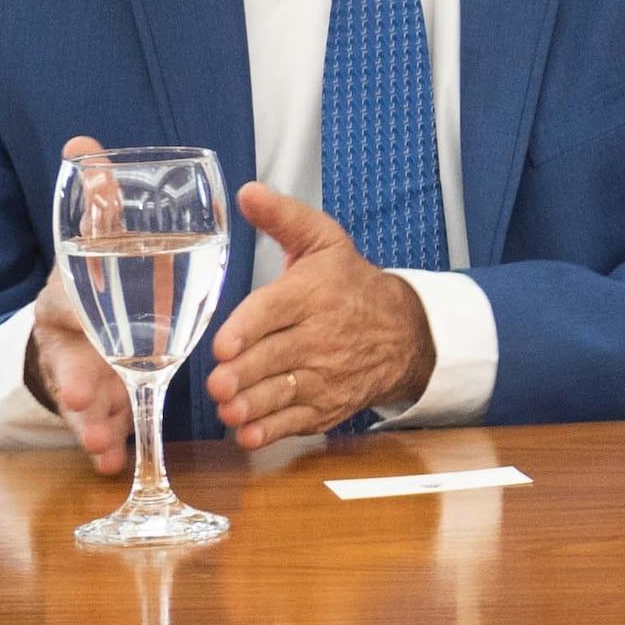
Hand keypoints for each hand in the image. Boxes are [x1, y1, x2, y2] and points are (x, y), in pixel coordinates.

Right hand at [20, 140, 133, 473]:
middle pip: (67, 364)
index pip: (63, 307)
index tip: (77, 360)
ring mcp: (79, 368)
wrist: (79, 308)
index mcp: (67, 294)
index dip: (71, 328)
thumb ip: (95, 197)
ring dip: (93, 423)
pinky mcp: (97, 392)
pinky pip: (101, 415)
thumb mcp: (97, 234)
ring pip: (82, 399)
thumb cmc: (97, 268)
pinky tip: (114, 460)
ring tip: (103, 448)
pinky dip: (108, 435)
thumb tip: (81, 142)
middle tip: (84, 406)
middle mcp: (66, 336)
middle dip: (75, 388)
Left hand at [203, 183, 437, 447]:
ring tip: (229, 408)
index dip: (249, 328)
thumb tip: (247, 191)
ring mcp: (325, 375)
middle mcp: (320, 336)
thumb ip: (282, 218)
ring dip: (253, 405)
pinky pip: (296, 423)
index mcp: (313, 292)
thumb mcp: (323, 242)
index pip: (277, 309)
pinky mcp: (326, 406)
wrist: (406, 332)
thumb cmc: (350, 284)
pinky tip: (247, 432)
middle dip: (244, 374)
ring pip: (283, 394)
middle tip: (218, 383)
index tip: (224, 345)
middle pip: (276, 357)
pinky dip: (270, 431)